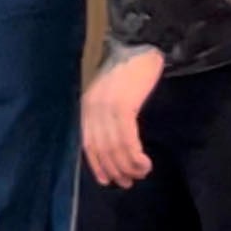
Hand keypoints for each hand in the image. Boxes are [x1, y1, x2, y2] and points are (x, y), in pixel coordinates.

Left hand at [81, 46, 164, 188]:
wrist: (140, 48)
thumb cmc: (129, 72)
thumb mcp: (109, 94)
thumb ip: (106, 116)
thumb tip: (113, 146)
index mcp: (87, 106)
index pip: (87, 143)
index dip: (97, 165)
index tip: (107, 180)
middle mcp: (93, 108)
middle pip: (101, 149)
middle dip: (114, 169)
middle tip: (128, 182)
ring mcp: (107, 107)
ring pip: (115, 148)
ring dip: (128, 166)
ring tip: (140, 174)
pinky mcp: (123, 106)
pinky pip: (127, 139)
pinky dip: (135, 156)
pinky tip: (144, 164)